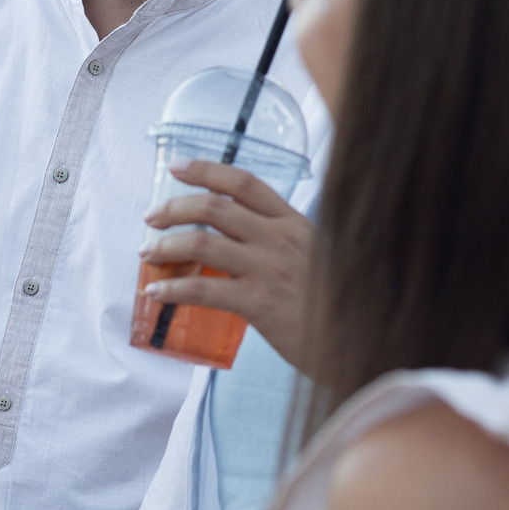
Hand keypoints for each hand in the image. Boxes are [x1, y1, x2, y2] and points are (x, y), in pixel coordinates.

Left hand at [139, 160, 319, 372]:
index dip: (207, 170)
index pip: (244, 183)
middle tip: (151, 218)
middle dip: (174, 207)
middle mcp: (280, 238)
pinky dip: (173, 288)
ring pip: (202, 241)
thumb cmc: (335, 305)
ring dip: (166, 244)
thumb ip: (283, 244)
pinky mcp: (259, 303)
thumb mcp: (315, 259)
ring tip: (148, 254)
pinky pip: (203, 288)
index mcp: (294, 223)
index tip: (178, 167)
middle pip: (214, 207)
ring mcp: (269, 268)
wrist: (360, 342)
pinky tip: (157, 293)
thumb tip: (240, 241)